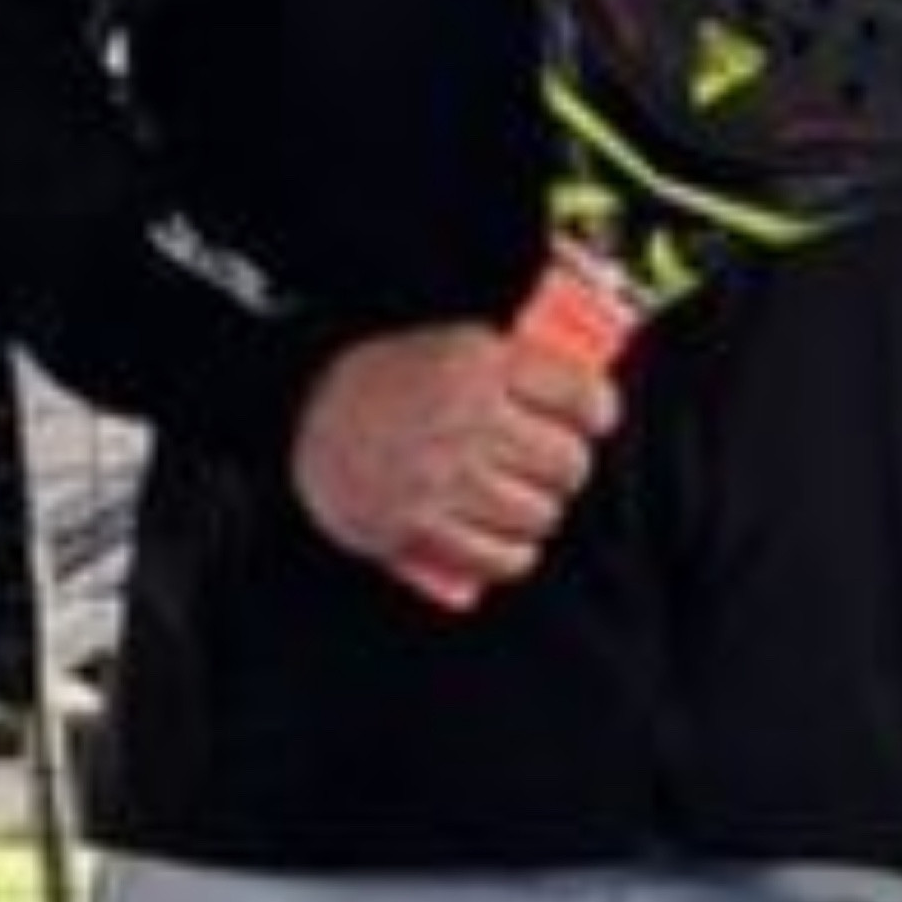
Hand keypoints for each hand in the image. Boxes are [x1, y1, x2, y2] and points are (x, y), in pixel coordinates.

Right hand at [289, 321, 620, 595]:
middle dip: (567, 464)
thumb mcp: (450, 343)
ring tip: (521, 497)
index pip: (579, 394)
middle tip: (551, 460)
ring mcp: (444, 478)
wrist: (304, 418)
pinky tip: (506, 536)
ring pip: (541, 514)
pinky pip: (504, 558)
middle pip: (567, 461)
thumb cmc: (385, 379)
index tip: (594, 417)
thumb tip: (587, 387)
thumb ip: (512, 364)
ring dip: (540, 510)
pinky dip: (514, 553)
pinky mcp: (422, 529)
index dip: (597, 409)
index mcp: (478, 363)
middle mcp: (466, 419)